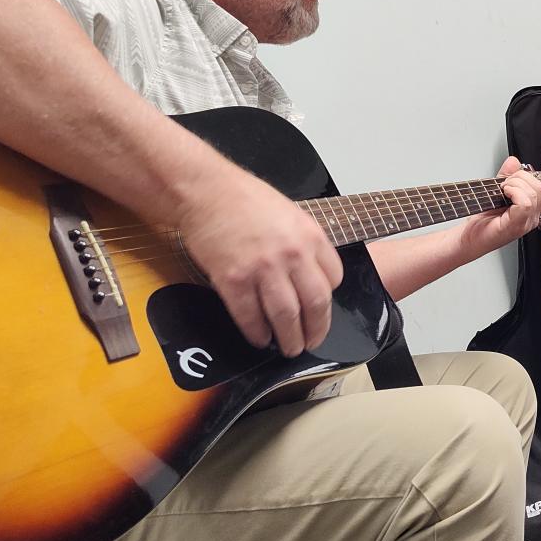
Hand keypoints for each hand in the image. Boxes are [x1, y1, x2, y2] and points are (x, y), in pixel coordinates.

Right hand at [176, 169, 342, 356]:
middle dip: (316, 330)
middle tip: (312, 342)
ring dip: (290, 339)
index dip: (328, 299)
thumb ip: (305, 244)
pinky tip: (260, 339)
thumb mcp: (292, 214)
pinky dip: (257, 333)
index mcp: (310, 237)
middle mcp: (291, 254)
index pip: (334, 279)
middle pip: (316, 304)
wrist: (206, 191)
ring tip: (289, 348)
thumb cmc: (246, 200)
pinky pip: (250, 316)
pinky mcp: (233, 280)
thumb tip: (312, 274)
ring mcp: (262, 269)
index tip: (320, 310)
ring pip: (286, 316)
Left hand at [462, 156, 540, 250]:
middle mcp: (532, 218)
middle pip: (540, 188)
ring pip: (533, 193)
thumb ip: (506, 176)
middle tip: (503, 185)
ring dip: (514, 184)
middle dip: (520, 177)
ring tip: (502, 191)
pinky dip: (514, 192)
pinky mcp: (516, 225)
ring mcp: (526, 223)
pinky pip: (525, 202)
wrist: (467, 239)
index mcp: (531, 211)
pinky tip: (504, 195)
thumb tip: (514, 160)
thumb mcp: (494, 192)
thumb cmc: (481, 221)